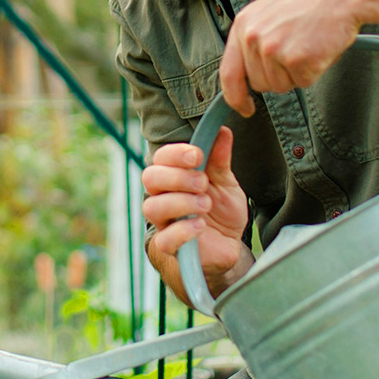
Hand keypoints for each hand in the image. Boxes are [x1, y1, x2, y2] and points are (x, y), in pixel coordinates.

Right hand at [141, 127, 248, 286]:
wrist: (229, 245)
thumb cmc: (221, 211)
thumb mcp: (226, 183)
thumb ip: (220, 159)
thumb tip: (222, 130)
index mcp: (173, 178)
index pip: (160, 159)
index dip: (174, 154)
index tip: (197, 155)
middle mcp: (163, 197)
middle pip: (149, 178)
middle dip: (177, 177)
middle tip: (202, 183)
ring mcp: (164, 222)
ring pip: (152, 208)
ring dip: (181, 202)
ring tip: (205, 204)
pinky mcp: (171, 247)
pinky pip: (164, 239)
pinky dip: (183, 230)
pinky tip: (201, 225)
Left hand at [219, 0, 366, 116]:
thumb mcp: (269, 12)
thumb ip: (255, 40)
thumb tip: (249, 75)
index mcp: (243, 25)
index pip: (228, 73)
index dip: (235, 97)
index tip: (245, 108)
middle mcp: (253, 38)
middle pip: (260, 84)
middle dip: (279, 76)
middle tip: (298, 49)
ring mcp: (274, 49)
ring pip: (281, 86)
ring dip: (297, 73)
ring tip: (309, 43)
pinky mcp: (297, 60)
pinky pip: (304, 82)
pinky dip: (315, 70)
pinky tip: (320, 47)